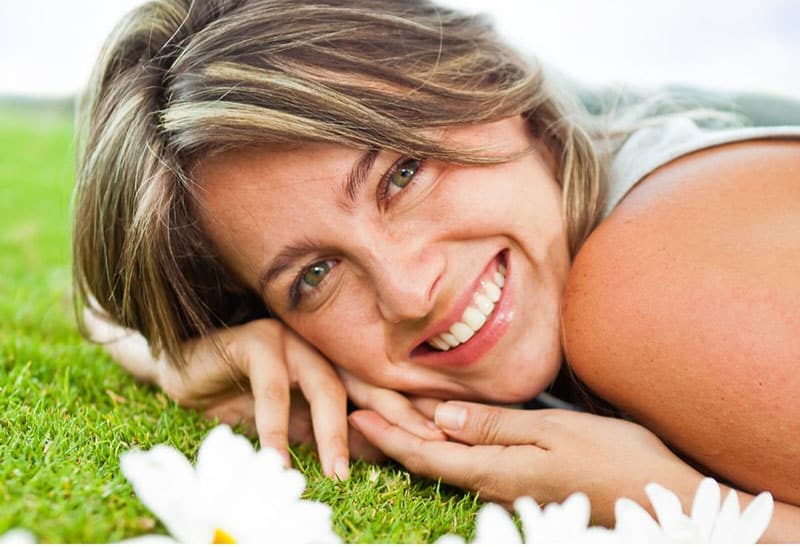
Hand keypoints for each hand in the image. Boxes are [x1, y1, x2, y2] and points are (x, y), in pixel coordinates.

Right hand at [84, 307, 442, 476]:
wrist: (192, 373)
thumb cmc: (248, 396)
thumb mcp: (298, 422)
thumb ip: (335, 430)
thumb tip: (382, 451)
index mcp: (339, 359)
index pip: (383, 388)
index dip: (412, 411)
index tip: (443, 437)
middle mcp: (324, 346)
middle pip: (369, 382)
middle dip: (399, 414)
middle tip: (425, 443)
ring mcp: (295, 339)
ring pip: (326, 386)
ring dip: (333, 433)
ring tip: (339, 473)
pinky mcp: (260, 341)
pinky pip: (272, 391)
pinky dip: (275, 429)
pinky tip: (278, 459)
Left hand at [349, 401, 702, 526]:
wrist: (661, 499)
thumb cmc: (614, 459)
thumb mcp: (554, 433)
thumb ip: (494, 427)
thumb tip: (440, 420)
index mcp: (496, 472)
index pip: (427, 456)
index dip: (389, 438)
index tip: (356, 417)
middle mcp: (495, 485)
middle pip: (431, 462)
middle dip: (392, 438)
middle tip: (358, 413)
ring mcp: (511, 488)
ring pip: (450, 462)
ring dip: (417, 440)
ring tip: (388, 416)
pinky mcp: (526, 484)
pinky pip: (473, 463)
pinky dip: (448, 445)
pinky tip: (444, 431)